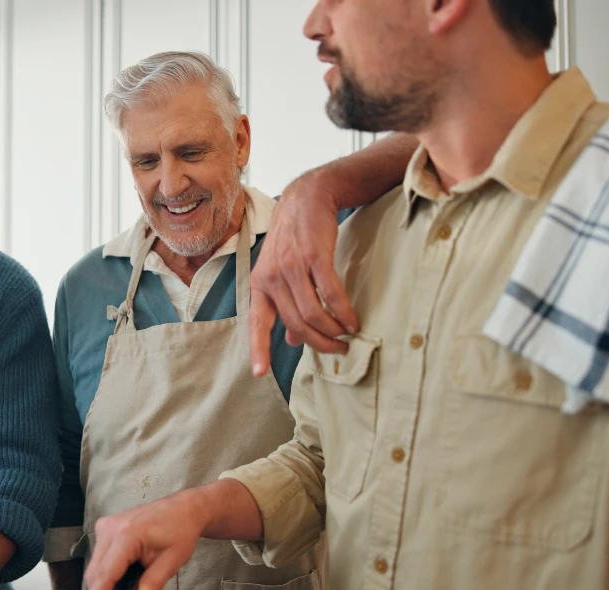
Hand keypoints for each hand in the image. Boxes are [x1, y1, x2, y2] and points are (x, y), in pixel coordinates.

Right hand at [84, 491, 208, 589]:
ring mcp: (106, 525)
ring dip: (104, 582)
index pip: (106, 574)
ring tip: (125, 587)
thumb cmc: (180, 531)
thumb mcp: (171, 562)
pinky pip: (98, 556)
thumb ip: (152, 586)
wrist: (183, 508)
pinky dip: (106, 570)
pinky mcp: (105, 526)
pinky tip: (123, 574)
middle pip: (95, 572)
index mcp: (128, 534)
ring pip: (94, 566)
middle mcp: (111, 527)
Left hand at [249, 167, 356, 375]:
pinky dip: (343, 313)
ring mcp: (292, 266)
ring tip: (347, 337)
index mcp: (260, 284)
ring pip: (313, 314)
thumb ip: (284, 305)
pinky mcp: (314, 257)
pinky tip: (352, 321)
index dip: (258, 349)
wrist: (307, 197)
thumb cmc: (295, 238)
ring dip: (333, 331)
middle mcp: (272, 277)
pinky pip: (330, 295)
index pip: (256, 323)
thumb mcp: (280, 271)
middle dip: (319, 344)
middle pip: (296, 325)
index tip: (260, 373)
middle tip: (338, 351)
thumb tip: (291, 341)